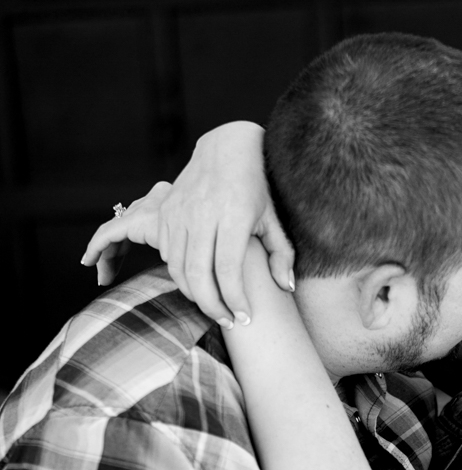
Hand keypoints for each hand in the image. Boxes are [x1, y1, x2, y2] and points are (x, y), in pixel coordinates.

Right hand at [81, 122, 294, 323]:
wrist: (227, 148)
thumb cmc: (258, 186)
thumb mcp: (274, 217)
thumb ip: (282, 253)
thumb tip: (286, 287)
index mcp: (232, 215)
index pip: (228, 269)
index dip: (235, 299)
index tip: (245, 318)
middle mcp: (202, 213)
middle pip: (199, 275)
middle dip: (213, 306)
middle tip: (230, 322)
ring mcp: (180, 212)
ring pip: (179, 269)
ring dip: (195, 296)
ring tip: (216, 308)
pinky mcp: (166, 212)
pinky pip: (167, 255)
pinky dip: (181, 277)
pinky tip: (199, 285)